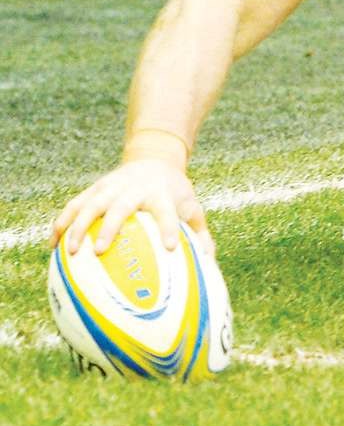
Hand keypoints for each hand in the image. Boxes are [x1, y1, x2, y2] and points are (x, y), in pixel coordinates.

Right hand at [51, 159, 211, 256]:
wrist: (154, 158)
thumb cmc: (174, 192)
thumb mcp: (191, 207)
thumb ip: (200, 235)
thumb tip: (209, 267)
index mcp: (161, 193)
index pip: (167, 210)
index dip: (168, 227)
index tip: (168, 248)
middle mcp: (135, 187)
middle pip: (121, 205)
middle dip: (110, 226)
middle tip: (100, 251)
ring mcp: (112, 185)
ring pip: (92, 202)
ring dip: (79, 225)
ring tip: (69, 251)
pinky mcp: (96, 187)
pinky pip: (76, 204)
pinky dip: (63, 222)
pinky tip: (52, 245)